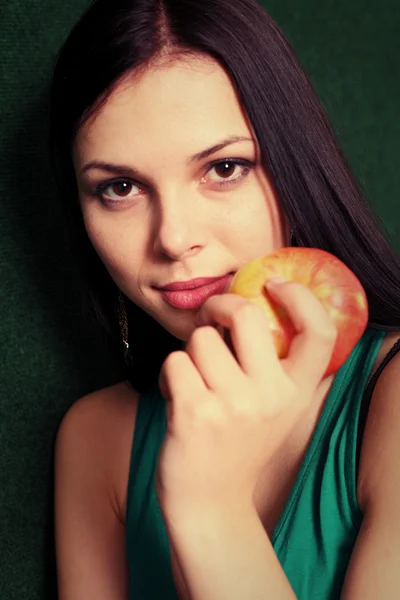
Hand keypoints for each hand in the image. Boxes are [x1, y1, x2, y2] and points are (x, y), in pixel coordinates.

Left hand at [156, 278, 336, 522]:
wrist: (210, 504)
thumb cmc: (237, 447)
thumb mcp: (272, 411)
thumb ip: (272, 368)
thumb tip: (246, 308)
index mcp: (294, 392)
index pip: (320, 333)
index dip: (301, 298)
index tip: (275, 284)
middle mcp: (270, 395)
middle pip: (245, 315)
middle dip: (219, 306)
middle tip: (209, 317)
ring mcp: (233, 403)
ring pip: (200, 339)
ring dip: (189, 354)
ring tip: (193, 383)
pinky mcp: (195, 411)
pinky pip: (174, 361)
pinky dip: (169, 374)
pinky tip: (177, 397)